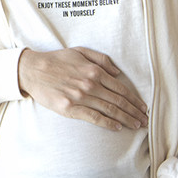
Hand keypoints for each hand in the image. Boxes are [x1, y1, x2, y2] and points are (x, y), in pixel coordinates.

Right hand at [17, 47, 147, 130]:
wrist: (33, 70)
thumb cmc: (56, 60)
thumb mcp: (80, 51)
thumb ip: (101, 60)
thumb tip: (117, 73)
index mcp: (94, 71)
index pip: (121, 88)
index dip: (134, 99)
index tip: (143, 107)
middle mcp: (90, 84)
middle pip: (119, 101)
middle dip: (134, 112)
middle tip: (145, 120)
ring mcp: (81, 97)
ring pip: (110, 110)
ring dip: (126, 119)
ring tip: (136, 125)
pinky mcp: (71, 109)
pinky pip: (94, 118)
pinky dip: (108, 123)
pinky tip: (117, 127)